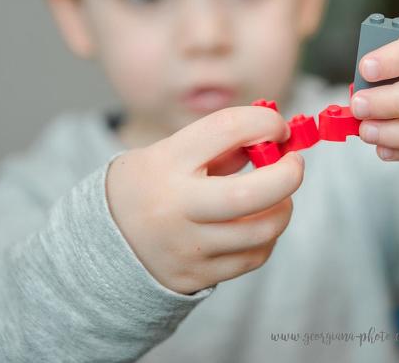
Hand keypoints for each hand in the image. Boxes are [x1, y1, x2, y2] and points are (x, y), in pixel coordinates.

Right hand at [105, 107, 303, 294]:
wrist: (104, 241)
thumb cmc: (153, 184)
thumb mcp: (171, 152)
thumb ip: (222, 145)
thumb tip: (277, 137)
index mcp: (166, 162)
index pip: (227, 128)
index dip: (265, 122)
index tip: (277, 127)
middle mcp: (175, 206)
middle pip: (252, 193)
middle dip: (288, 175)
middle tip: (295, 164)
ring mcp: (186, 246)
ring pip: (262, 230)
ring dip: (283, 207)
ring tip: (277, 196)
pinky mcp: (196, 276)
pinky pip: (254, 257)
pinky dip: (267, 236)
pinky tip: (257, 223)